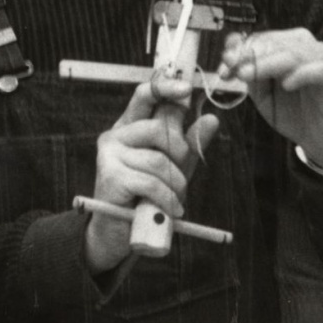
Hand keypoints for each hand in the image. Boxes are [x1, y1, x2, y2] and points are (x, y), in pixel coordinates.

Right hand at [85, 77, 218, 272]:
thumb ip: (190, 144)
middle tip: (181, 176)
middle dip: (180, 154)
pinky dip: (167, 199)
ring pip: (158, 160)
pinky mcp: (111, 177)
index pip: (144, 96)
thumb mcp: (174, 167)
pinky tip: (171, 210)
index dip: (165, 88)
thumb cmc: (145, 196)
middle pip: (158, 129)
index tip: (186, 90)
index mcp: (129, 127)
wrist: (117, 233)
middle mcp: (115, 136)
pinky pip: (152, 182)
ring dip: (175, 184)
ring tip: (175, 199)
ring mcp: (109, 156)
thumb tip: (212, 119)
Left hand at [218, 30, 322, 172]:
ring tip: (248, 76)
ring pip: (293, 53)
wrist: (318, 138)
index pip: (261, 39)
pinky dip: (300, 74)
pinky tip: (286, 85)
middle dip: (250, 57)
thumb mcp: (262, 94)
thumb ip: (248, 74)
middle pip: (274, 43)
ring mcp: (321, 58)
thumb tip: (228, 54)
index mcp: (287, 45)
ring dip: (268, 64)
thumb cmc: (291, 112)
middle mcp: (305, 46)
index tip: (223, 69)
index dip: (240, 51)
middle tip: (235, 72)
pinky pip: (317, 69)